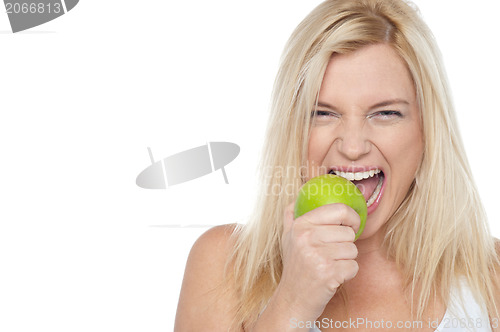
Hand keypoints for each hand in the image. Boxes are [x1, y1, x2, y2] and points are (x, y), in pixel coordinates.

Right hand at [277, 201, 359, 320]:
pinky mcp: (329, 274)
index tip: (352, 224)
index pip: (339, 209)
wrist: (293, 299)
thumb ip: (292, 215)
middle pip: (349, 232)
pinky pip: (353, 267)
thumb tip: (300, 193)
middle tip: (333, 253)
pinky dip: (347, 274)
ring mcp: (317, 256)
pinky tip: (333, 277)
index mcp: (300, 225)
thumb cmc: (295, 266)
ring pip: (353, 250)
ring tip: (330, 265)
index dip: (352, 216)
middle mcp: (307, 238)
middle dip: (346, 244)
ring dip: (346, 260)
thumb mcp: (288, 237)